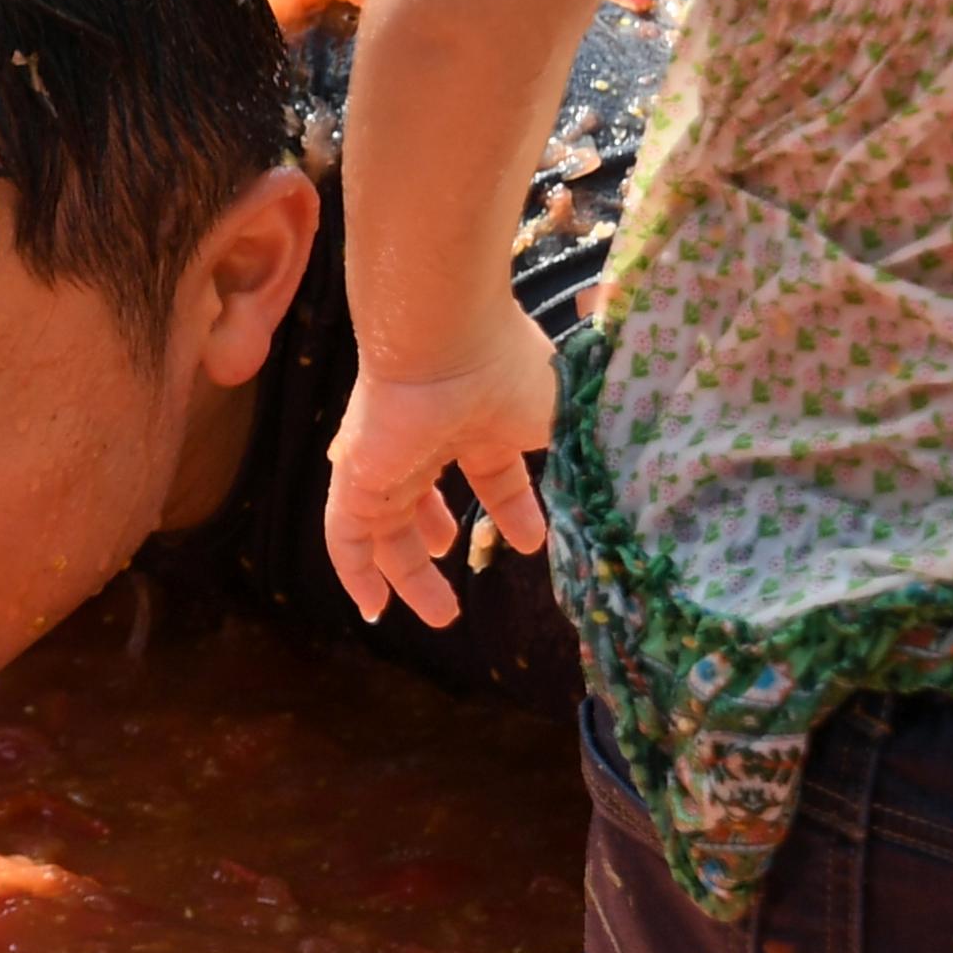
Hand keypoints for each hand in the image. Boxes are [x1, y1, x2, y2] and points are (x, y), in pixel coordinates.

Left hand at [322, 296, 554, 629]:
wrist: (446, 339)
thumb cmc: (507, 370)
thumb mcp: (558, 422)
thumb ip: (575, 456)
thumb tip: (607, 486)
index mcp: (476, 423)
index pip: (490, 475)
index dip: (511, 509)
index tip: (531, 543)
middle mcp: (425, 440)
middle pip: (424, 501)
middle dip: (437, 539)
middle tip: (456, 565)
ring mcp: (386, 459)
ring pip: (386, 527)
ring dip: (409, 573)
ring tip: (440, 613)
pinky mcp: (354, 476)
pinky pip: (345, 535)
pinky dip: (356, 573)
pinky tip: (373, 608)